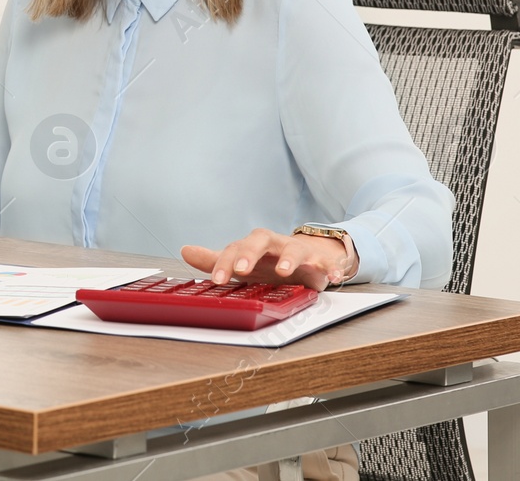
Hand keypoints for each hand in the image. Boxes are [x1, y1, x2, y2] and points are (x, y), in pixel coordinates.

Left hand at [180, 227, 356, 291]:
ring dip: (289, 259)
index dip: (224, 263)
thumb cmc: (269, 261)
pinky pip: (327, 263)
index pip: (235, 249)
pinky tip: (333, 276)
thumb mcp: (242, 262)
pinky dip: (332, 268)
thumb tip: (185, 251)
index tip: (217, 280)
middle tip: (242, 270)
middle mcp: (275, 245)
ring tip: (284, 272)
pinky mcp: (320, 262)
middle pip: (260, 240)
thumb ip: (215, 259)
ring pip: (294, 250)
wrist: (307, 256)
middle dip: (250, 254)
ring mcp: (298, 251)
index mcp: (253, 246)